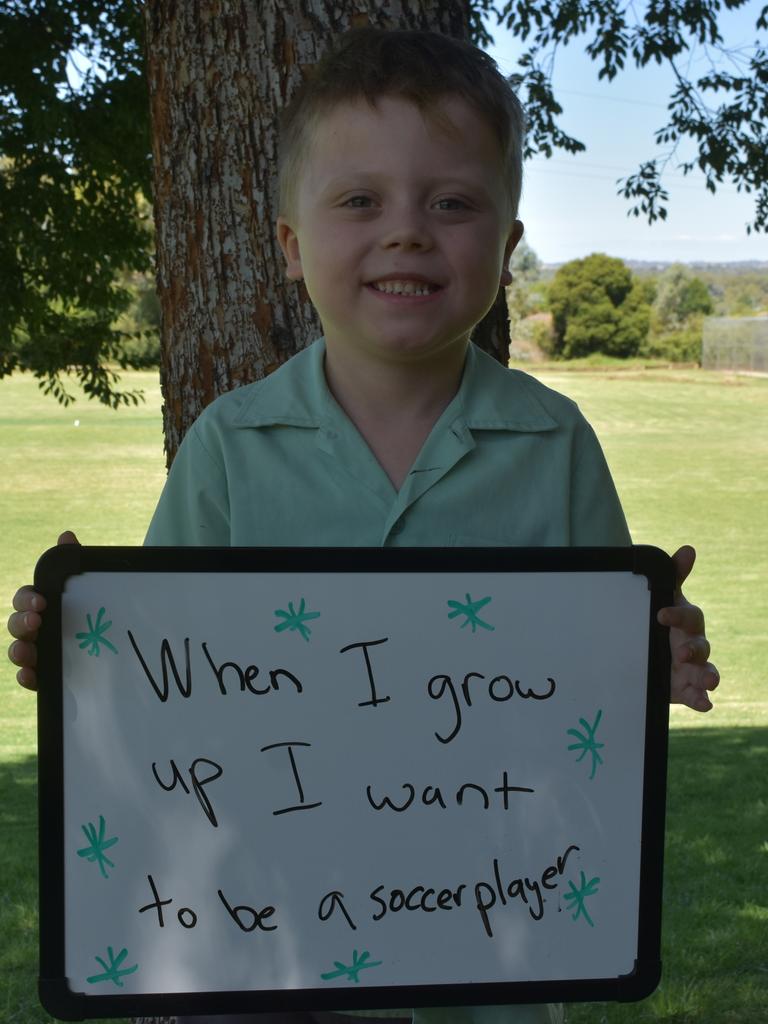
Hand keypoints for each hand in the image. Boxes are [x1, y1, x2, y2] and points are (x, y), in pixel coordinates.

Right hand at [7, 531, 79, 690]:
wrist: (117, 641)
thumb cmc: (93, 609)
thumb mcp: (88, 588)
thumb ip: (75, 563)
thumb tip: (67, 535)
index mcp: (42, 605)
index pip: (25, 599)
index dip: (27, 600)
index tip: (42, 601)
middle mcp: (36, 629)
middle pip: (16, 625)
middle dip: (21, 622)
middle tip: (36, 622)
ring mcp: (40, 652)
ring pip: (19, 651)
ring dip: (18, 651)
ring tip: (26, 651)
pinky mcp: (48, 675)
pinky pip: (31, 677)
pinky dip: (27, 677)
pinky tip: (30, 675)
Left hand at [657, 545, 719, 711]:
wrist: (645, 651)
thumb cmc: (659, 620)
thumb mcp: (662, 597)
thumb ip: (673, 575)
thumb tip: (689, 549)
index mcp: (685, 621)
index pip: (689, 616)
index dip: (678, 615)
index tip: (661, 615)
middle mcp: (693, 644)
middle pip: (701, 646)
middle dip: (694, 650)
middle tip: (680, 654)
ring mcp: (691, 668)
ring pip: (705, 671)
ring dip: (707, 676)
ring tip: (708, 682)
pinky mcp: (685, 688)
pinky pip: (698, 694)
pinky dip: (702, 700)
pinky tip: (705, 704)